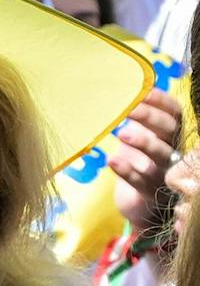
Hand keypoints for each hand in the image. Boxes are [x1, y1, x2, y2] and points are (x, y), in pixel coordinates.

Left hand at [108, 87, 182, 234]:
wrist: (137, 200)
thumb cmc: (136, 159)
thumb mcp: (137, 134)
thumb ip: (131, 115)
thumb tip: (110, 85)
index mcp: (170, 134)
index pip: (174, 113)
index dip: (161, 101)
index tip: (142, 90)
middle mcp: (172, 151)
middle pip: (168, 131)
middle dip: (149, 117)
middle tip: (128, 109)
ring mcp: (164, 173)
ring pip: (158, 157)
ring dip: (141, 143)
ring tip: (121, 134)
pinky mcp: (150, 192)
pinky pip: (140, 181)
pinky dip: (126, 170)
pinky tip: (111, 160)